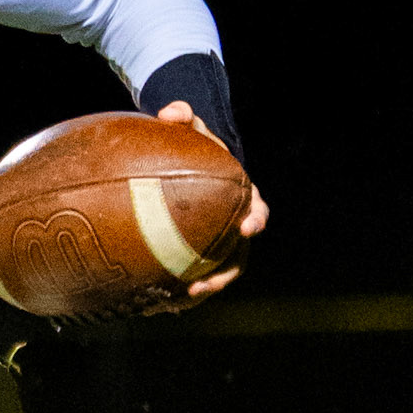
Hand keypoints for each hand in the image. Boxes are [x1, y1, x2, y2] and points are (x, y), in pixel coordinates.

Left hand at [152, 100, 268, 303]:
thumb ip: (184, 115)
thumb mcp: (193, 128)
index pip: (258, 211)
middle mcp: (235, 226)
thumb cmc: (196, 145)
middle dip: (224, 275)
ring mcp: (219, 244)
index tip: (248, 228)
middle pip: (238, 258)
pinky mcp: (200, 255)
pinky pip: (192, 275)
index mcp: (243, 198)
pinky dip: (178, 289)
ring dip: (201, 290)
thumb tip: (169, 113)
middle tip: (203, 287)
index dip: (256, 221)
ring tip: (178, 300)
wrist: (191, 163)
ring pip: (216, 274)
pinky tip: (154, 300)